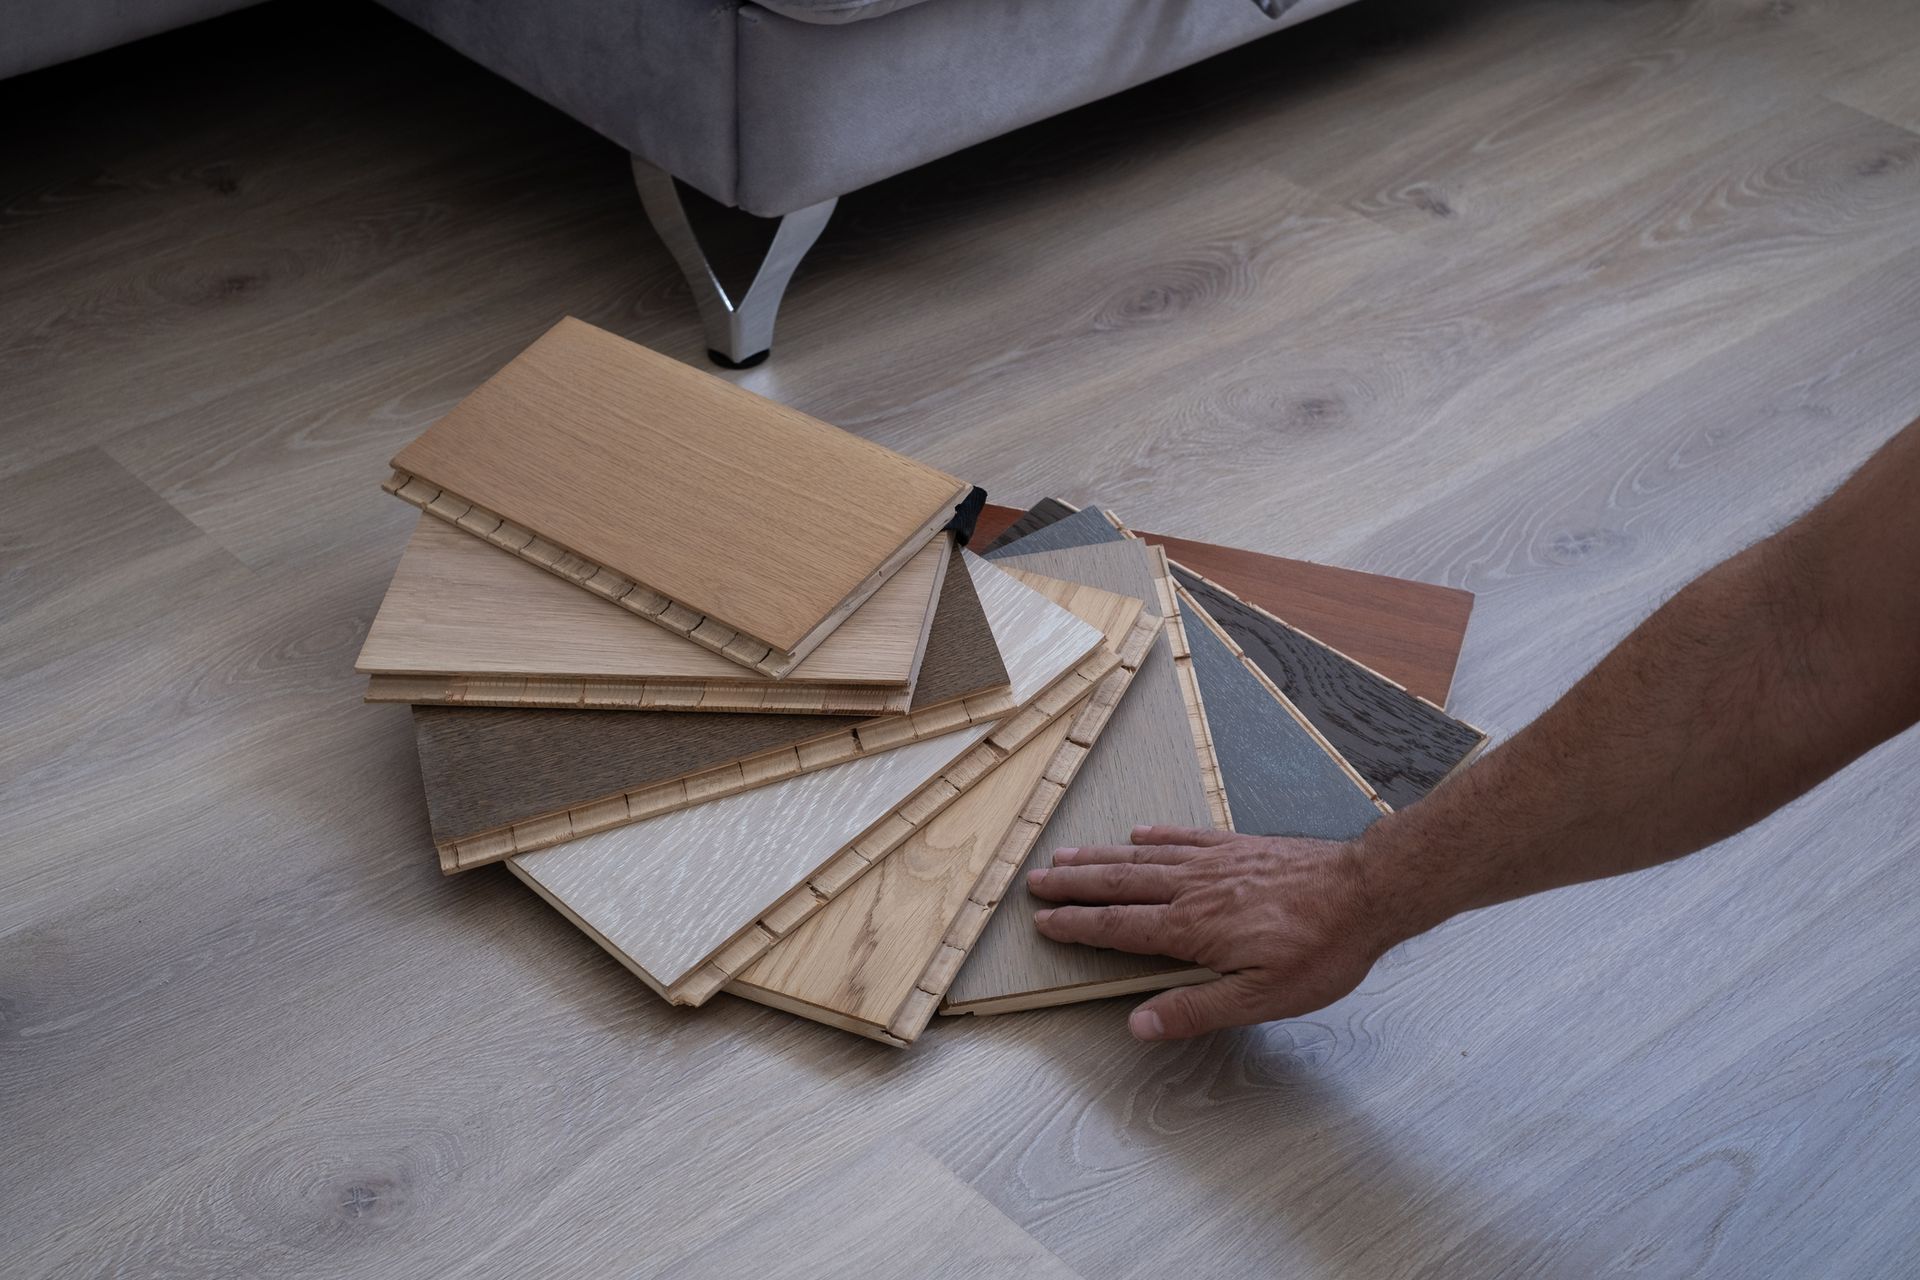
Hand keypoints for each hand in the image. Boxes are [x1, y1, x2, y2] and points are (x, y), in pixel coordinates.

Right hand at [1026, 825, 1409, 1040]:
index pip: (1120, 927)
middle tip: (1037, 880)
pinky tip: (1140, 833)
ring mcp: (1215, 862)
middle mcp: (1194, 888)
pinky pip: (1185, 837)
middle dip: (1074, 884)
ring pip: (1143, 857)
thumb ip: (1197, 1009)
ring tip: (1067, 855)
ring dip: (1101, 857)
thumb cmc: (1321, 950)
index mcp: (1193, 928)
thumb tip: (1140, 1025)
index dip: (1078, 925)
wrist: (1367, 892)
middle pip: (1120, 884)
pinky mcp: (1239, 847)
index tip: (1045, 921)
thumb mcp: (1262, 999)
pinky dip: (1155, 835)